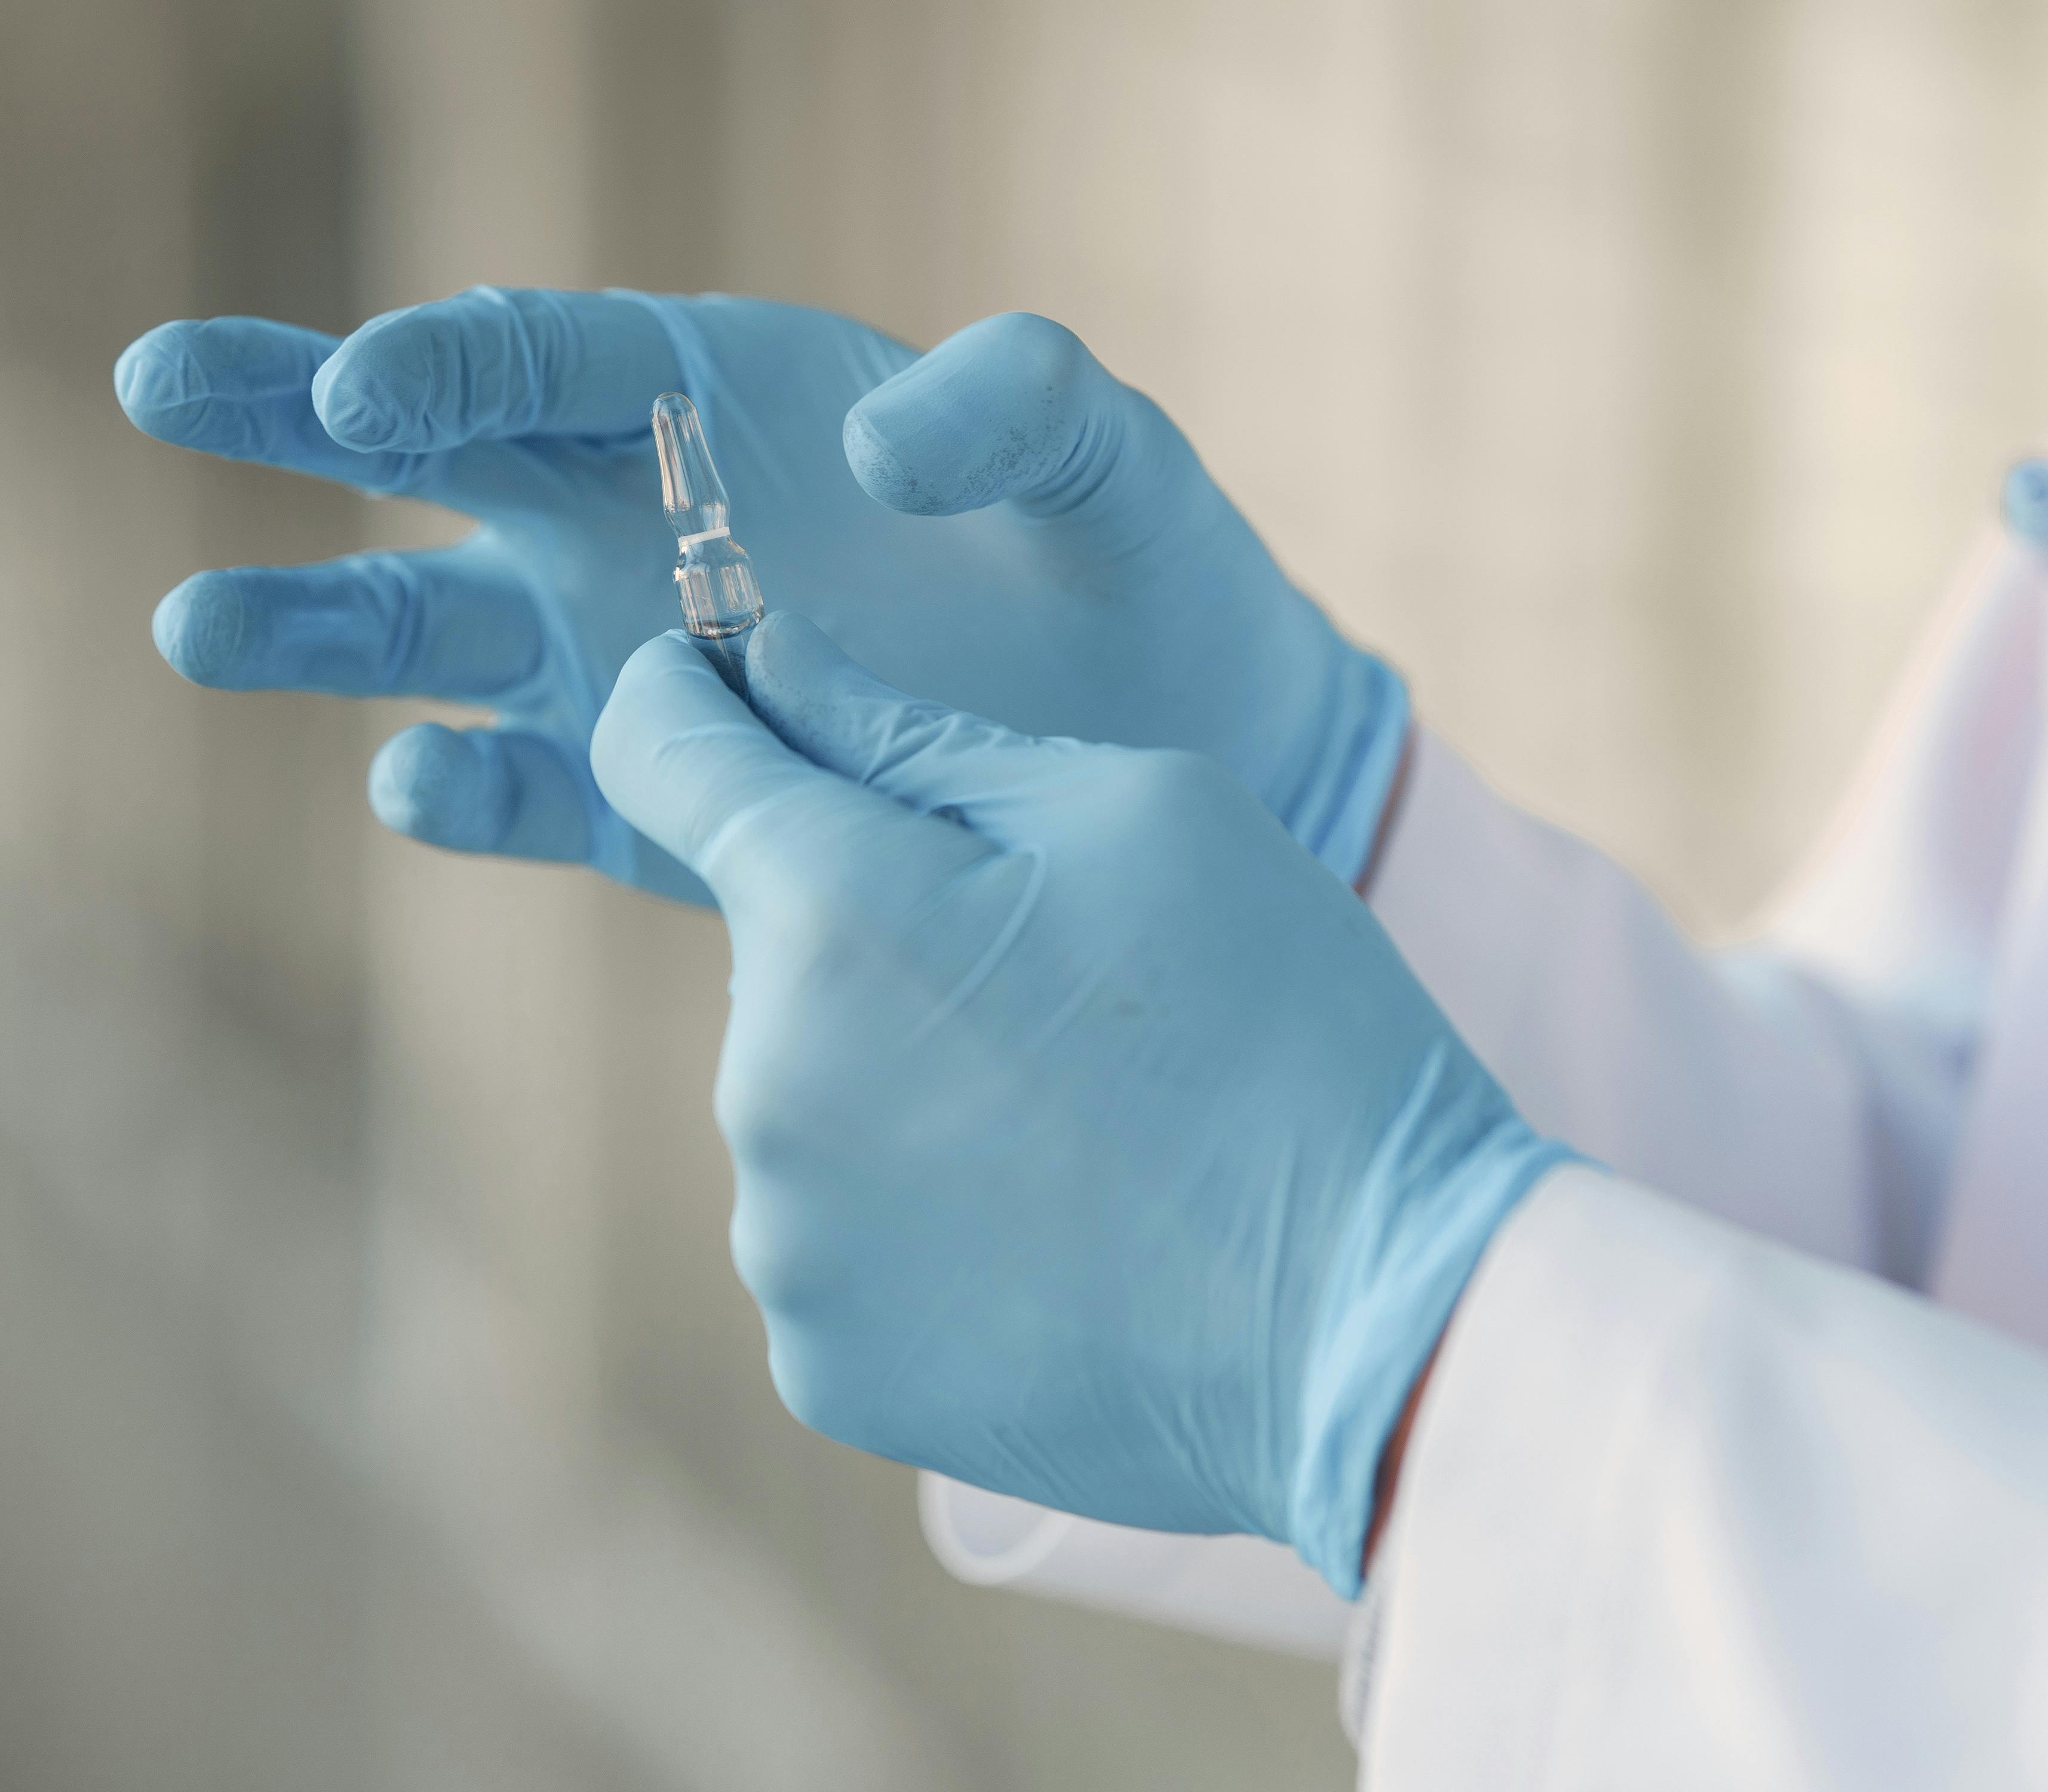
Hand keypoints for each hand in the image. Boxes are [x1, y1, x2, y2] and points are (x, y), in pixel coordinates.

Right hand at [116, 288, 1408, 905]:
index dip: (450, 357)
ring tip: (198, 624)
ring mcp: (644, 666)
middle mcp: (649, 520)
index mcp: (728, 401)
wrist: (1186, 752)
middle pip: (440, 455)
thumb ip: (1021, 403)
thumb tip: (871, 443)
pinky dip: (469, 791)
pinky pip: (542, 791)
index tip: (366, 391)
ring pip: (442, 632)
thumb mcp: (1110, 459)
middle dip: (296, 414)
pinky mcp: (670, 803)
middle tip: (156, 379)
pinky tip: (415, 785)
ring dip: (321, 625)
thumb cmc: (1148, 570)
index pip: (551, 353)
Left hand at [588, 613, 1567, 1591]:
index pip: (660, 752)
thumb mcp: (1141, 810)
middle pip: (772, 945)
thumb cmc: (1285, 1029)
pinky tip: (1063, 1232)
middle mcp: (762, 1086)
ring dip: (904, 1078)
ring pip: (809, 1098)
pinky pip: (841, 1241)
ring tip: (1085, 1125)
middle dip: (878, 925)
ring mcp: (788, 1250)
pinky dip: (924, 1219)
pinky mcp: (831, 1370)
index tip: (731, 689)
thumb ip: (914, 732)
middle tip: (1064, 973)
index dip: (690, 698)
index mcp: (831, 914)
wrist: (1387, 1321)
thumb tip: (768, 671)